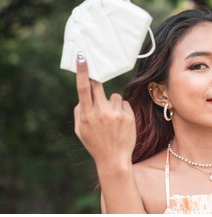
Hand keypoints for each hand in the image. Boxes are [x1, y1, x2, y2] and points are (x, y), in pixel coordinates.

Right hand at [74, 53, 135, 168]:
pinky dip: (122, 110)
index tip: (82, 57)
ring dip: (112, 103)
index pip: (83, 88)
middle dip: (97, 83)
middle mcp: (101, 112)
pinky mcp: (128, 116)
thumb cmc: (95, 144)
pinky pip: (124, 104)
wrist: (114, 159)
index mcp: (87, 114)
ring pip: (115, 96)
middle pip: (99, 86)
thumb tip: (83, 97)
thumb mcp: (80, 130)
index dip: (82, 71)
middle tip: (97, 81)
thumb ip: (79, 111)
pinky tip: (120, 122)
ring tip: (112, 119)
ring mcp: (116, 114)